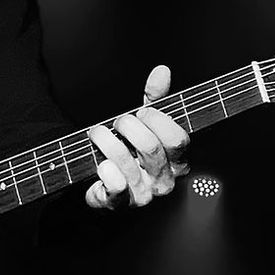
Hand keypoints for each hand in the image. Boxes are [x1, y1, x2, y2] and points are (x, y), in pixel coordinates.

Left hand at [85, 65, 189, 209]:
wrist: (102, 180)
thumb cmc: (128, 148)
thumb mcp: (143, 121)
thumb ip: (155, 98)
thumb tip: (162, 71)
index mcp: (176, 159)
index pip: (178, 138)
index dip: (157, 120)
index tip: (142, 111)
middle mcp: (164, 179)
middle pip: (151, 147)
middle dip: (128, 126)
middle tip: (117, 122)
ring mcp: (143, 194)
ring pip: (127, 163)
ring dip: (106, 141)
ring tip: (96, 133)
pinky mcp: (120, 204)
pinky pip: (115, 186)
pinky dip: (104, 170)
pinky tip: (100, 163)